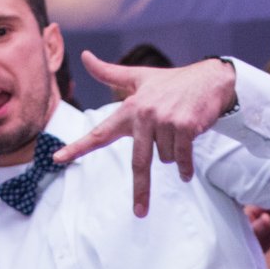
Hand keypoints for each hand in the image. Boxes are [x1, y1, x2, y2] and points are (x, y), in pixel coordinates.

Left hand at [54, 52, 237, 217]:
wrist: (212, 79)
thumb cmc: (171, 82)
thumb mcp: (139, 77)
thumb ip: (110, 73)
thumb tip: (84, 56)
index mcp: (129, 109)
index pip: (99, 132)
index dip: (78, 147)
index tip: (57, 159)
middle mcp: (144, 116)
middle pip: (138, 162)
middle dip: (141, 190)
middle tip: (139, 212)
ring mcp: (165, 122)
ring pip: (164, 159)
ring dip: (172, 153)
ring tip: (179, 131)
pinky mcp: (185, 127)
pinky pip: (182, 158)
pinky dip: (185, 166)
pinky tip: (186, 170)